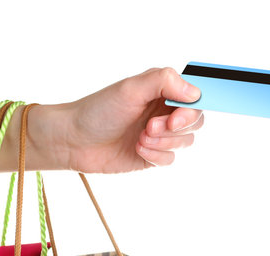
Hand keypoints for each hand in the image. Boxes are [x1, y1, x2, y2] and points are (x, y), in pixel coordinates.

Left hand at [57, 67, 203, 172]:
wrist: (73, 141)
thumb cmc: (97, 111)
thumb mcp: (130, 89)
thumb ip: (164, 81)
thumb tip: (193, 91)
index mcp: (161, 90)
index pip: (195, 96)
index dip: (193, 108)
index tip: (177, 116)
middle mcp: (162, 111)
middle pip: (195, 120)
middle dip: (177, 127)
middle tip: (150, 127)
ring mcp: (158, 135)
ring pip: (185, 141)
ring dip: (164, 141)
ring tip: (140, 137)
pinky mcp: (151, 155)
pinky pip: (169, 159)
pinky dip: (156, 155)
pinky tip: (137, 149)